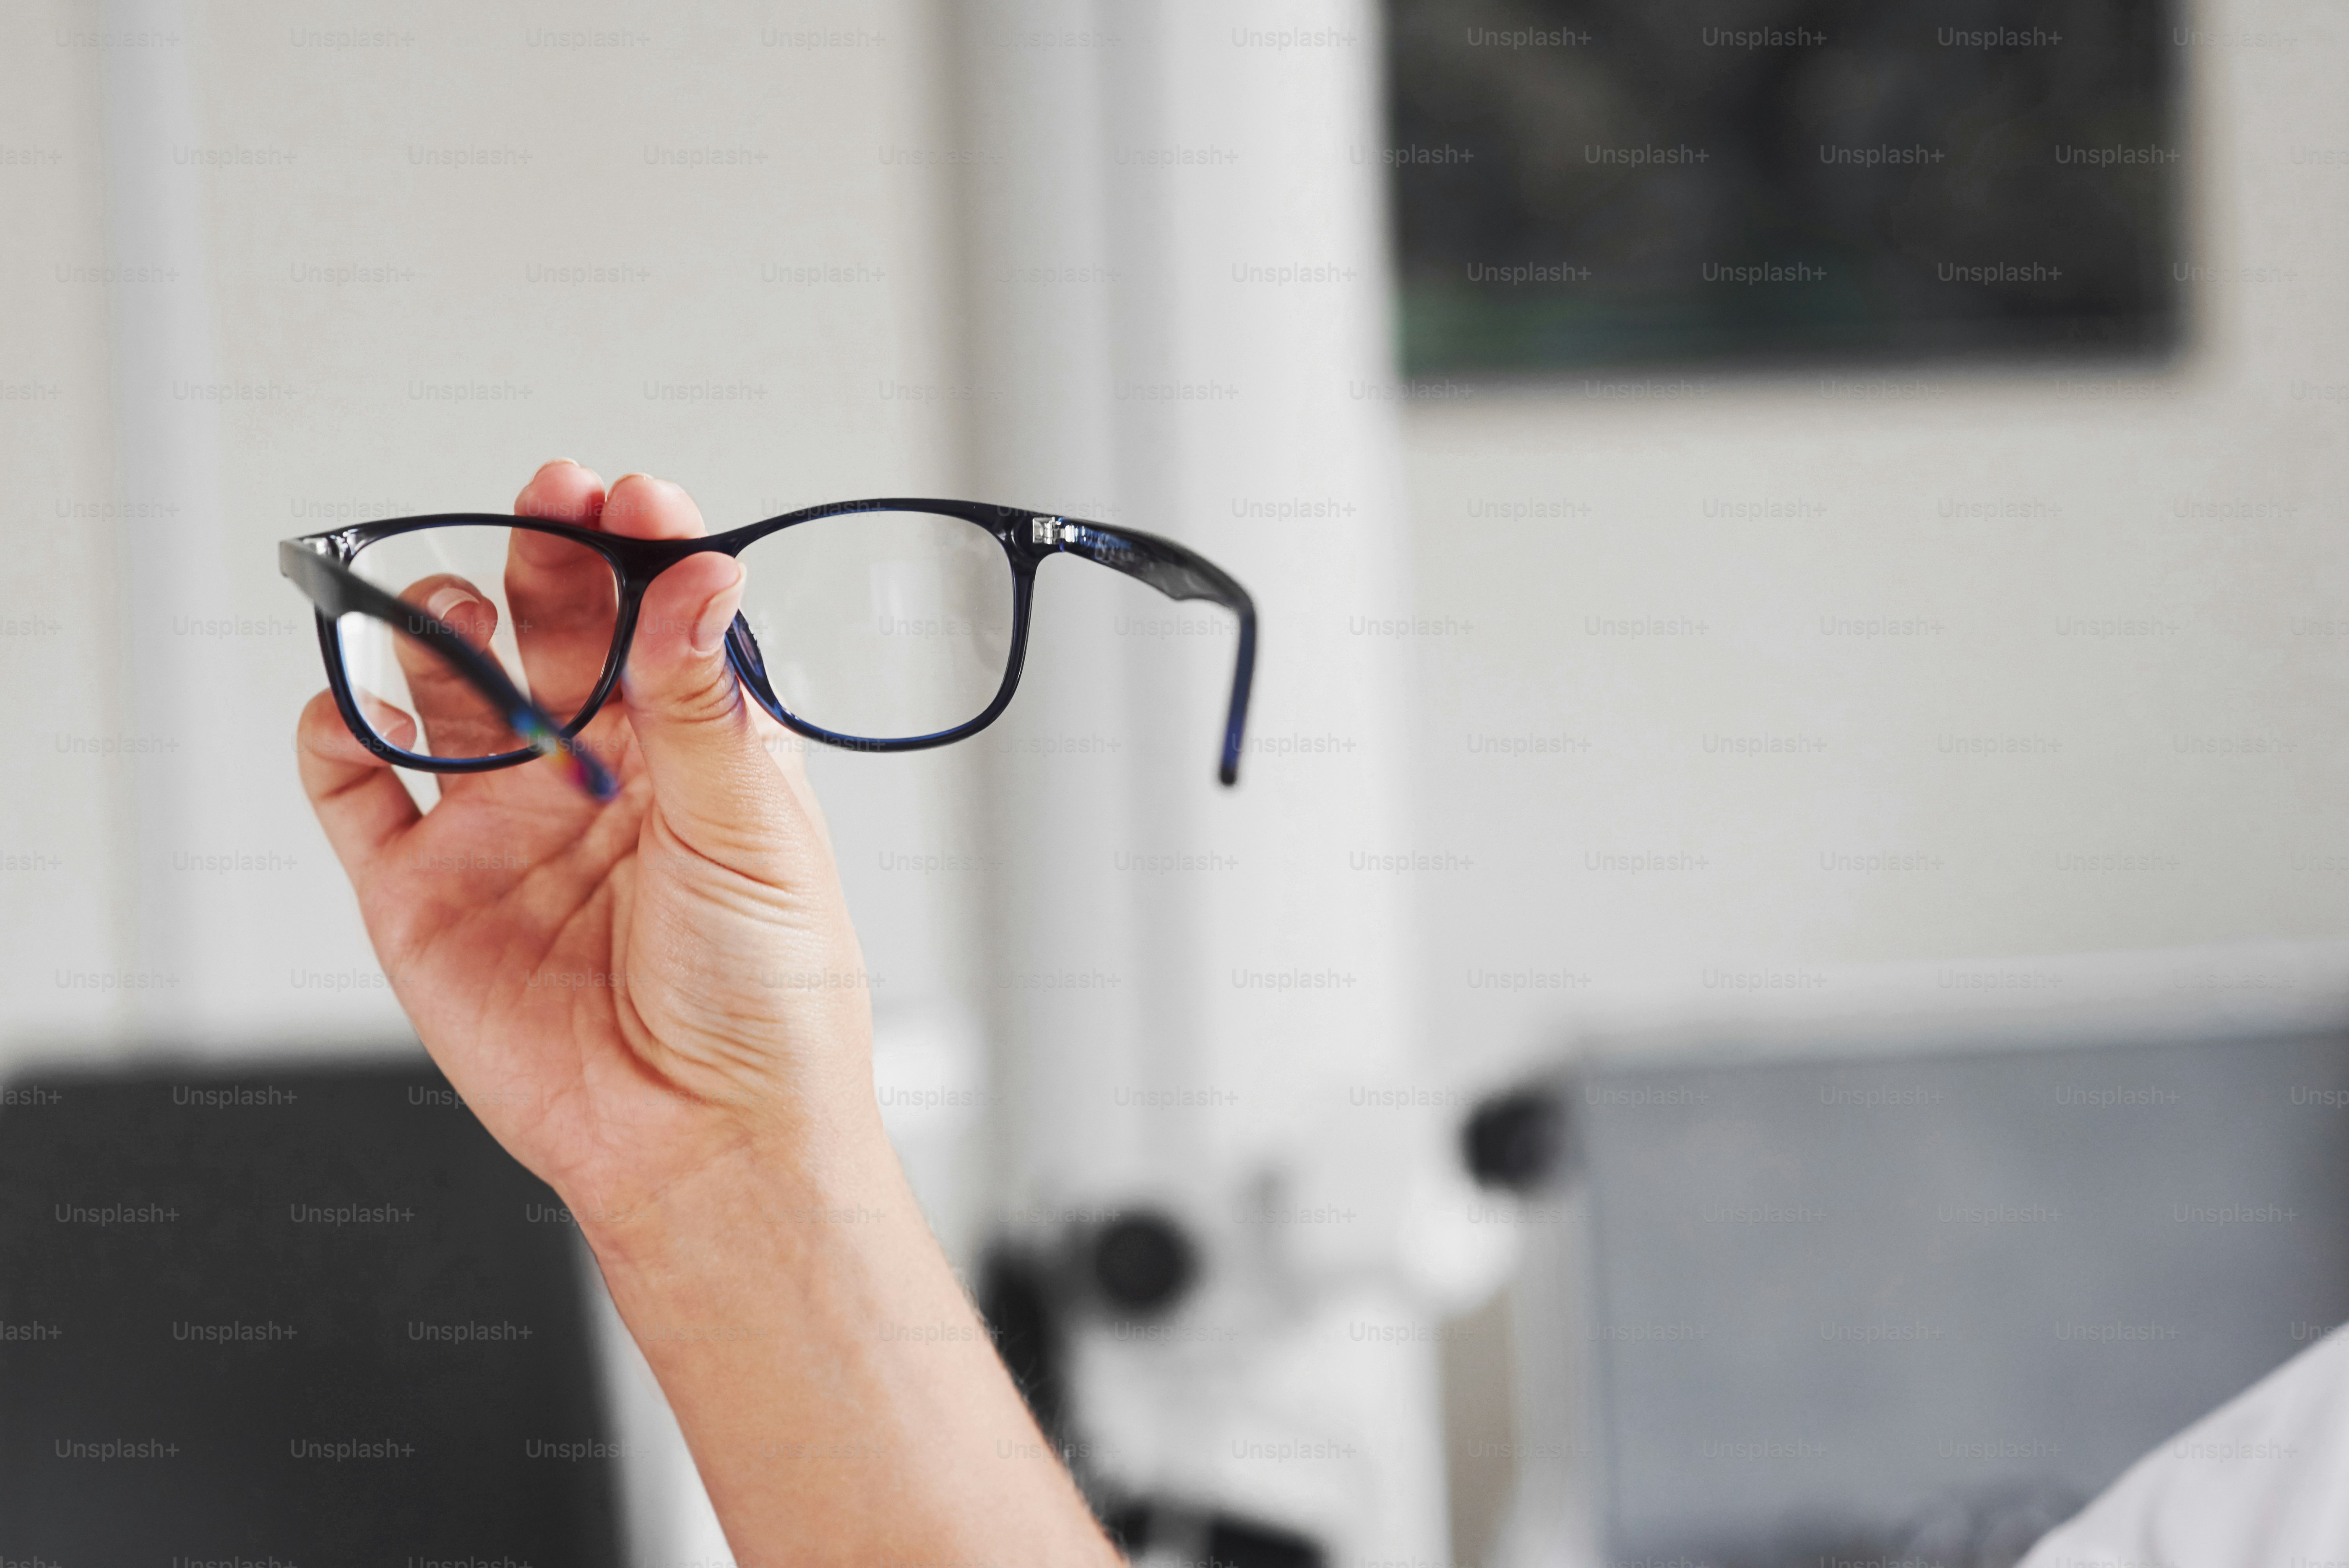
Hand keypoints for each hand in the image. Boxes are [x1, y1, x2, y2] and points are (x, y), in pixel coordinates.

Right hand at [297, 461, 876, 1218]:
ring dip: (438, 633)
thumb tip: (701, 576)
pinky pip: (352, 790)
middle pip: (546, 634)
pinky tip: (354, 704)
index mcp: (689, 755)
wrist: (703, 1141)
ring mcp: (500, 828)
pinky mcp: (421, 892)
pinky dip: (333, 732)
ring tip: (458, 614)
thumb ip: (706, 703)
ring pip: (442, 692)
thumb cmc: (766, 1001)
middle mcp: (591, 777)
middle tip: (549, 502)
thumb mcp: (753, 833)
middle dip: (544, 562)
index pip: (653, 620)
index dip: (638, 551)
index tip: (629, 497)